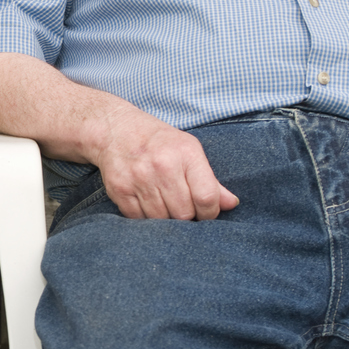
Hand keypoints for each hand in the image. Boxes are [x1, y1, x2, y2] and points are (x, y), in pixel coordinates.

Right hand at [94, 111, 239, 218]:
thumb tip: (232, 204)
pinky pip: (139, 219)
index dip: (210, 213)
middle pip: (184, 213)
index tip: (205, 214)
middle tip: (183, 209)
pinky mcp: (119, 189)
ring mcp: (139, 178)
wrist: (116, 129)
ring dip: (166, 220)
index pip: (206, 198)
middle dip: (187, 217)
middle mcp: (162, 166)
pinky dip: (145, 218)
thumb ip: (210, 180)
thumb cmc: (159, 141)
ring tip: (165, 206)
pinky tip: (147, 205)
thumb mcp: (189, 151)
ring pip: (161, 220)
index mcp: (186, 154)